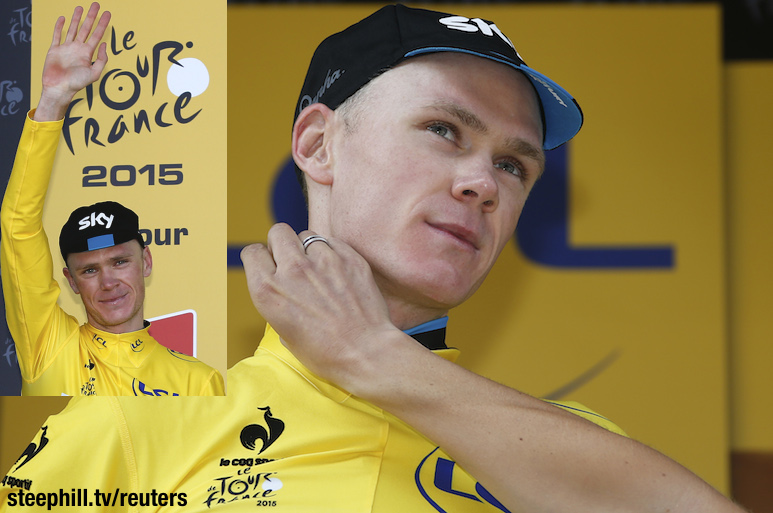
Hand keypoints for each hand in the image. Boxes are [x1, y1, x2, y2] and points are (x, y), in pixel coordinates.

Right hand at [34, 3, 110, 121]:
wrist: (59, 89)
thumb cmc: (77, 84)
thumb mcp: (94, 73)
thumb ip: (101, 59)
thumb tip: (104, 44)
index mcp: (87, 53)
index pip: (97, 35)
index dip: (102, 24)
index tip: (108, 14)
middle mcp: (78, 49)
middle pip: (86, 28)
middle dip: (91, 16)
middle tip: (96, 4)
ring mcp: (66, 48)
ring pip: (72, 29)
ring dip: (76, 18)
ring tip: (81, 8)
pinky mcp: (54, 50)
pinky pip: (57, 36)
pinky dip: (59, 27)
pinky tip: (63, 19)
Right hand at [240, 224, 398, 388]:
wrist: (365, 352)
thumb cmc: (325, 352)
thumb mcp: (284, 333)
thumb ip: (277, 302)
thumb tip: (282, 288)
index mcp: (268, 290)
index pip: (252, 252)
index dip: (260, 258)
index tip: (268, 264)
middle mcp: (292, 270)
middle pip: (278, 232)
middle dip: (282, 243)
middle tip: (292, 261)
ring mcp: (322, 261)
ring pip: (307, 235)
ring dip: (308, 249)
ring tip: (319, 269)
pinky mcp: (349, 257)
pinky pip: (332, 242)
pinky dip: (332, 252)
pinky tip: (337, 272)